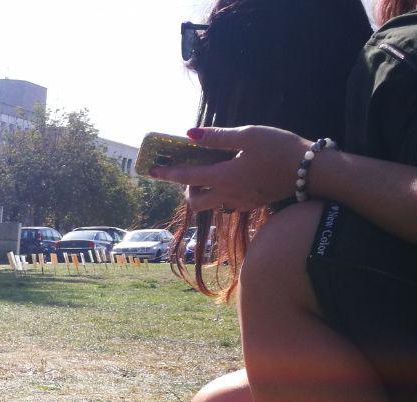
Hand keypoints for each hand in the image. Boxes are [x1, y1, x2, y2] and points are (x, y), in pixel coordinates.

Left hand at [151, 126, 311, 213]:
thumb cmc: (281, 149)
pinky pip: (228, 203)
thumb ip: (217, 137)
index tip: (152, 170)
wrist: (313, 171)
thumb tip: (189, 134)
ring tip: (212, 172)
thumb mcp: (249, 135)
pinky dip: (221, 193)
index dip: (167, 173)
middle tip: (190, 172)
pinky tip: (233, 177)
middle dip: (186, 190)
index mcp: (224, 177)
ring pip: (212, 204)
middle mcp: (229, 194)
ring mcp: (241, 202)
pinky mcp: (253, 204)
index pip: (186, 177)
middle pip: (195, 201)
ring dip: (204, 192)